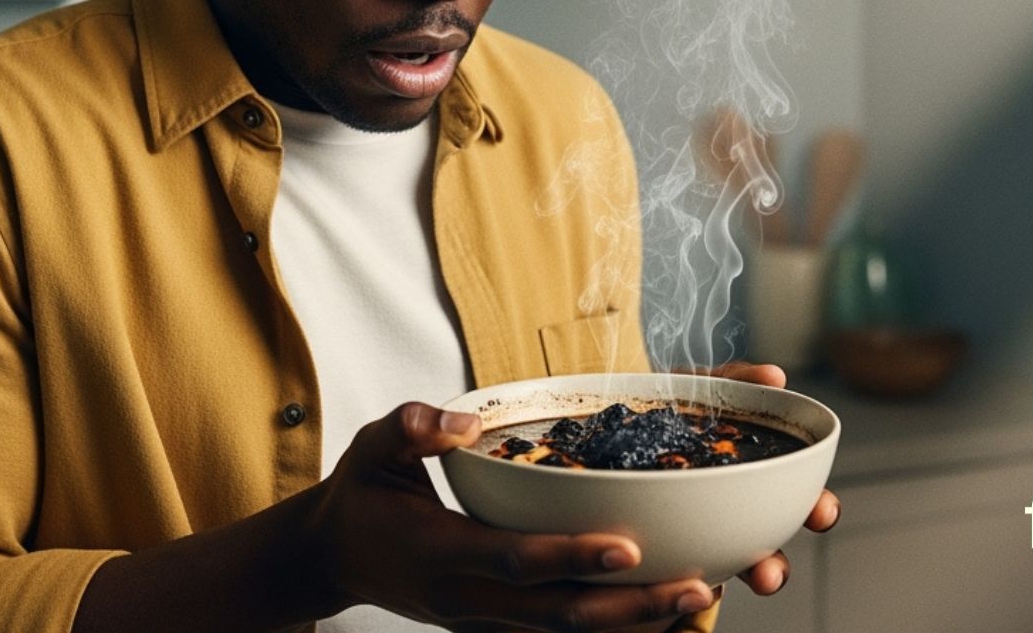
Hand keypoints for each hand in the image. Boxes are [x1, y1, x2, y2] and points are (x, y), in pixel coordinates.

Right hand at [304, 402, 717, 631]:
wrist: (333, 558)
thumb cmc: (360, 497)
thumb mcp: (371, 448)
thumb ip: (410, 429)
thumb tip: (460, 421)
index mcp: (441, 551)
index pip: (516, 559)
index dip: (573, 555)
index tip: (629, 544)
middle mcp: (468, 598)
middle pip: (559, 614)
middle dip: (632, 607)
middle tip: (697, 586)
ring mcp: (485, 620)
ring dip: (633, 623)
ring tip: (699, 598)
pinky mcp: (498, 625)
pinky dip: (612, 628)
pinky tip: (661, 613)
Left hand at [684, 361, 841, 596]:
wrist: (605, 422)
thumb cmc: (667, 403)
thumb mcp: (702, 386)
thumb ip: (738, 380)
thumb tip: (775, 378)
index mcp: (756, 474)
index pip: (798, 498)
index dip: (819, 508)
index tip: (823, 515)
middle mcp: (735, 508)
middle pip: (767, 546)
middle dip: (777, 564)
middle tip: (771, 575)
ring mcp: (702, 529)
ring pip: (730, 564)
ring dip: (741, 577)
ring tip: (742, 584)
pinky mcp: (664, 544)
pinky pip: (680, 570)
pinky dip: (688, 580)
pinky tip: (687, 582)